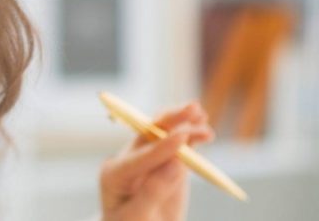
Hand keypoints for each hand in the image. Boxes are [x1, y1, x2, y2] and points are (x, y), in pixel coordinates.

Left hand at [98, 101, 215, 220]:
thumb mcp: (137, 216)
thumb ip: (152, 191)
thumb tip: (176, 164)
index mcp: (114, 174)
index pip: (139, 157)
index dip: (161, 147)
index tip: (181, 137)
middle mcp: (130, 160)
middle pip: (149, 134)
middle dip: (170, 120)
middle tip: (191, 108)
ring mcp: (149, 158)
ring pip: (165, 135)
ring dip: (184, 123)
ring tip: (201, 115)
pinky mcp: (166, 161)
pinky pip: (179, 146)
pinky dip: (192, 137)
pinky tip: (204, 130)